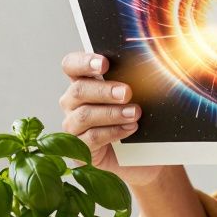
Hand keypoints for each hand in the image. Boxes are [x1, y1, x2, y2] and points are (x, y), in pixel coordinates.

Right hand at [59, 52, 162, 186]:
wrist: (141, 154)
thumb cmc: (134, 119)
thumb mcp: (133, 97)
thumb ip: (130, 82)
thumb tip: (145, 70)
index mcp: (83, 82)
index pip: (71, 65)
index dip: (84, 62)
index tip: (104, 63)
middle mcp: (73, 103)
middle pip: (78, 90)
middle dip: (104, 90)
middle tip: (127, 92)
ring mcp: (73, 126)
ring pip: (84, 115)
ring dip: (112, 113)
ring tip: (135, 113)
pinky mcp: (80, 148)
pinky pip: (91, 137)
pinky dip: (112, 132)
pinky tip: (129, 128)